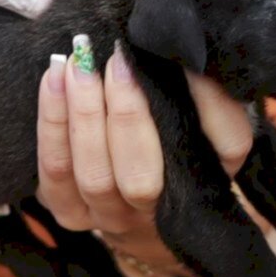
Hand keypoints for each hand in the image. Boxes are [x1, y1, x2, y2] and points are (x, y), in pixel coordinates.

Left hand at [36, 37, 252, 266]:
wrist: (139, 211)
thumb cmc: (173, 151)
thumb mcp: (207, 129)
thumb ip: (211, 97)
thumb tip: (189, 59)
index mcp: (205, 186)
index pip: (222, 150)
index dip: (204, 105)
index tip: (176, 60)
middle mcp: (157, 213)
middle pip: (141, 180)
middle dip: (126, 114)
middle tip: (117, 60)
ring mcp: (108, 217)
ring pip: (94, 175)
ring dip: (84, 114)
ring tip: (80, 64)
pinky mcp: (67, 211)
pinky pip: (55, 171)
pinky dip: (52, 122)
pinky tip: (54, 78)